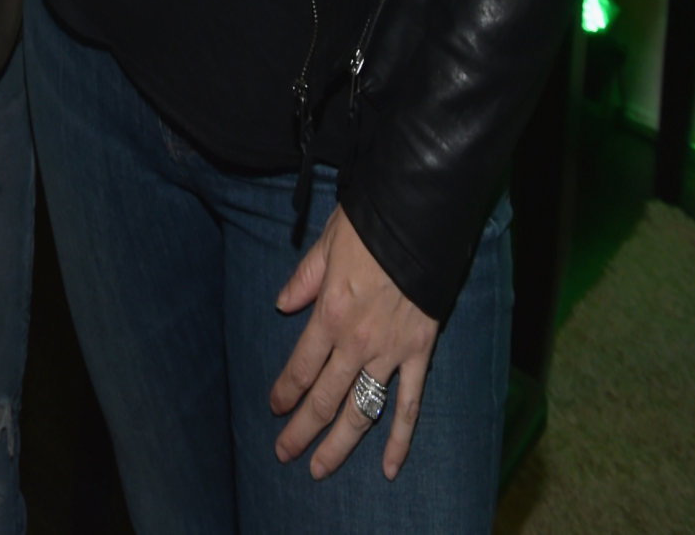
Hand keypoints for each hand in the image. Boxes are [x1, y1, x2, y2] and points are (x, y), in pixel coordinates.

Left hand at [271, 204, 439, 479]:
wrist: (419, 224)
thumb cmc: (368, 228)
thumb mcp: (324, 245)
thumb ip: (303, 280)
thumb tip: (282, 306)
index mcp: (329, 314)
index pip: (300, 366)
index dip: (285, 392)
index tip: (274, 410)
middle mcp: (356, 342)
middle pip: (324, 398)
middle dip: (302, 430)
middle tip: (284, 454)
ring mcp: (390, 353)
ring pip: (361, 411)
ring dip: (339, 444)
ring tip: (320, 469)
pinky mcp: (419, 355)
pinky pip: (409, 405)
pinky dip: (400, 439)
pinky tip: (388, 468)